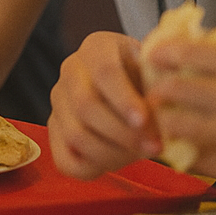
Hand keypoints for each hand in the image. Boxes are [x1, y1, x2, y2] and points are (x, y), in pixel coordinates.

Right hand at [47, 31, 161, 178]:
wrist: (136, 89)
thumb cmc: (149, 79)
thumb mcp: (157, 71)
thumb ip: (159, 84)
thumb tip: (161, 106)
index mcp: (96, 47)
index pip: (104, 72)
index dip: (124, 99)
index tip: (144, 121)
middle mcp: (71, 69)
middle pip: (85, 105)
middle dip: (123, 132)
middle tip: (155, 147)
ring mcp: (59, 101)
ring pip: (76, 134)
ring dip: (112, 152)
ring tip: (140, 154)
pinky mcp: (54, 131)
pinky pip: (66, 160)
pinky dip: (93, 167)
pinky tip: (118, 160)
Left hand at [146, 40, 215, 212]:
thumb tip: (197, 51)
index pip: (189, 52)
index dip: (161, 54)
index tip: (150, 57)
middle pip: (174, 88)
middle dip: (154, 91)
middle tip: (148, 94)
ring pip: (176, 125)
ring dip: (162, 123)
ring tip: (159, 123)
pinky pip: (193, 159)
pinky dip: (180, 154)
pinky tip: (178, 151)